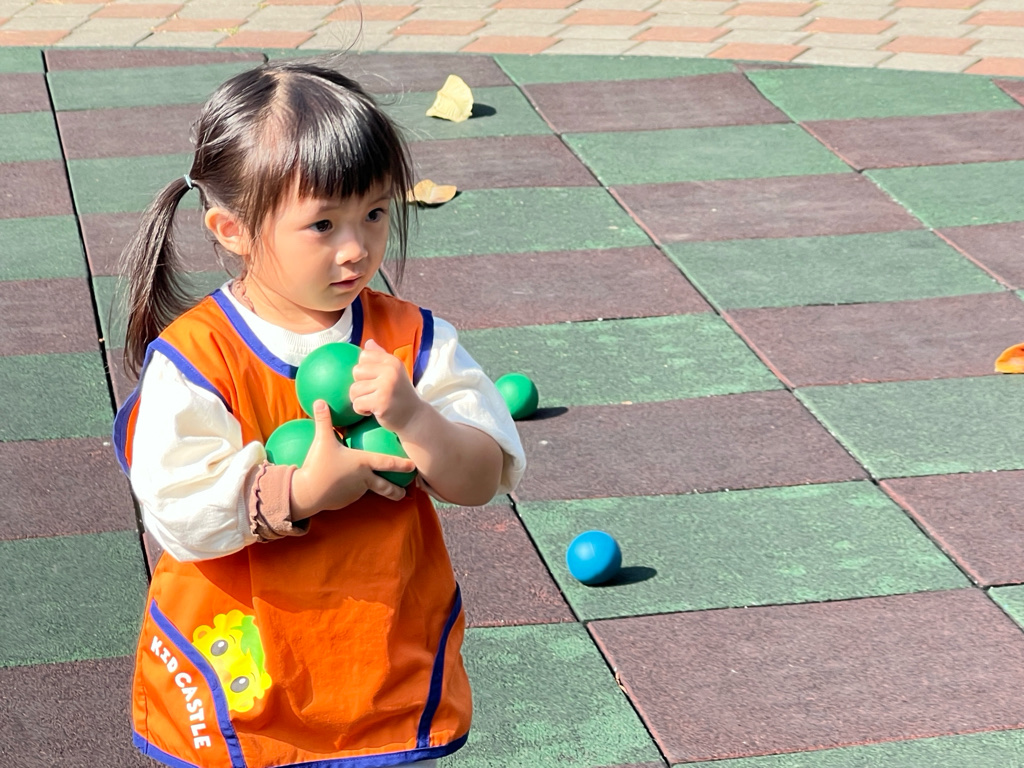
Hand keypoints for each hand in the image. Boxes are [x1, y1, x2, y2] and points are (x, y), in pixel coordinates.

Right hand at [289, 400, 416, 518]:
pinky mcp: (345, 500)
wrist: (306, 492)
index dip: (402, 464)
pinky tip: (349, 488)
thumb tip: (319, 401)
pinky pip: (353, 494)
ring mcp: (355, 492)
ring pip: (369, 490)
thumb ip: (324, 420)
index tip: (414, 466)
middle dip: (397, 490)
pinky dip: (355, 491)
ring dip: (376, 490)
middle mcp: (363, 479)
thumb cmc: (318, 465)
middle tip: (406, 493)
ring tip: (383, 491)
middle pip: (385, 487)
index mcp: (363, 463)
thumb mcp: (322, 440)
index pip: (387, 463)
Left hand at [349, 339, 426, 433]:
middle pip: (356, 371)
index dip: (365, 369)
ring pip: (354, 389)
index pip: (364, 355)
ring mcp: (386, 387)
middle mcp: (390, 371)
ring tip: (372, 402)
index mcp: (392, 361)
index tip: (375, 379)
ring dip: (359, 399)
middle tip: (373, 393)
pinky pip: (357, 404)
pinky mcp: (381, 403)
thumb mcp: (394, 372)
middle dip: (360, 385)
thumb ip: (381, 357)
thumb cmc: (400, 394)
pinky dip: (360, 410)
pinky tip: (372, 411)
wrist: (414, 417)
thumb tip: (368, 342)